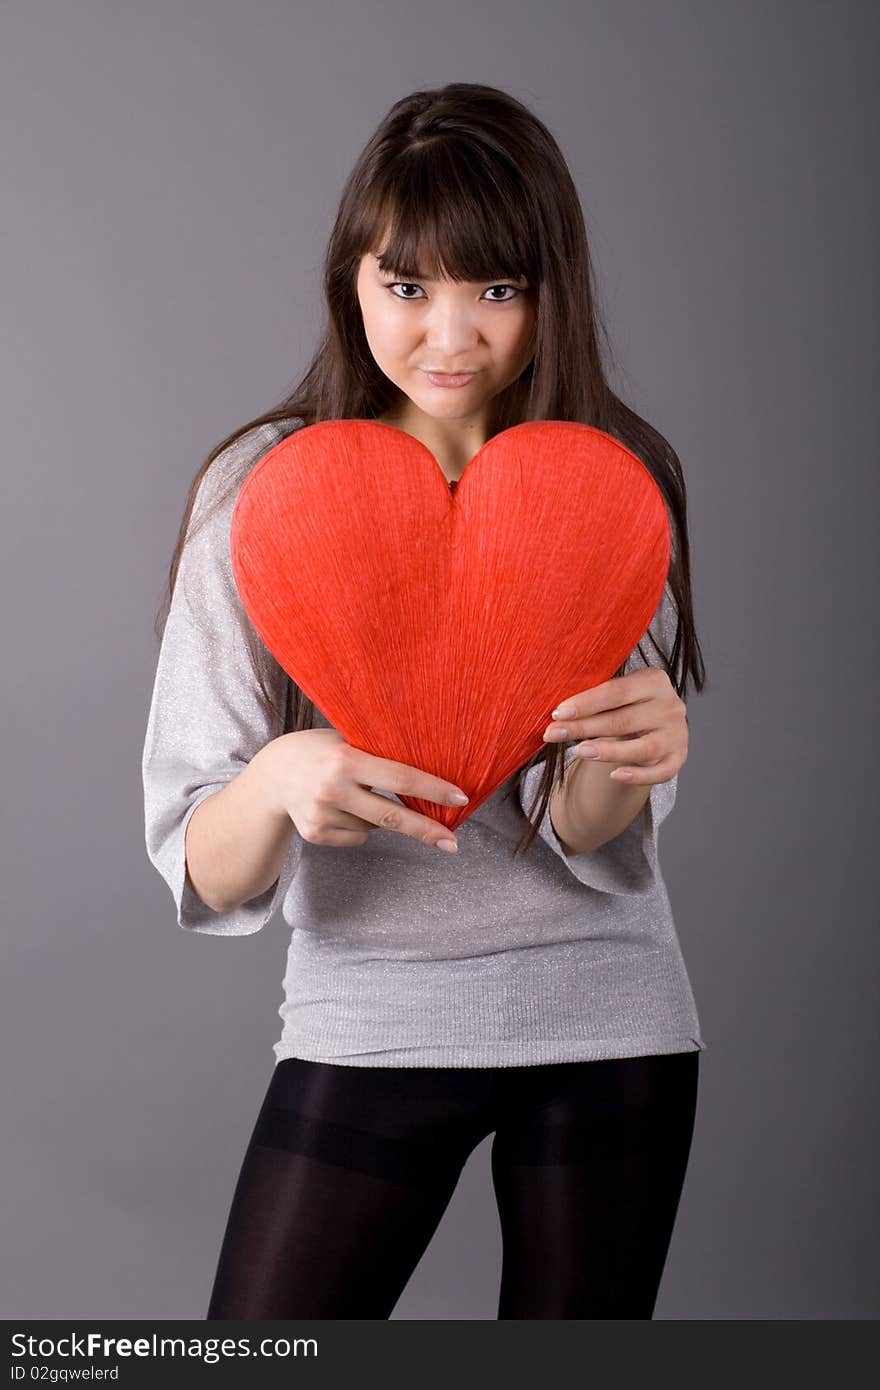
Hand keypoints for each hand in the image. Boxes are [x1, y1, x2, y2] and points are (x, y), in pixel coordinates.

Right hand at [253, 728, 468, 852]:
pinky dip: (359, 826)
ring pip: (375, 826)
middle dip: (426, 830)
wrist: (271, 776)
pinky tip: (340, 807)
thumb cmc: (318, 750)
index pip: (400, 778)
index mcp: (345, 759)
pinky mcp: (316, 834)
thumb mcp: (345, 740)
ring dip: (379, 816)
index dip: (433, 789)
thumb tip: (429, 771)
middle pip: (392, 816)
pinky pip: (358, 837)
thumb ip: (377, 754)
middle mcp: (333, 789)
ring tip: (354, 794)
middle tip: (452, 843)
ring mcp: (322, 815)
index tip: (460, 799)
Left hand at [542, 668, 687, 784]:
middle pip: (623, 720)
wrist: (653, 726)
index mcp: (654, 680)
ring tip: (579, 751)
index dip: (586, 703)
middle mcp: (671, 706)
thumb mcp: (616, 696)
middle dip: (584, 728)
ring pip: (642, 748)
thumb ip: (595, 699)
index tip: (558, 713)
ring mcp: (677, 734)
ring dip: (608, 751)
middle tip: (554, 734)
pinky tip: (614, 775)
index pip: (617, 692)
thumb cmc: (626, 706)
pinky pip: (660, 772)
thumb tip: (557, 712)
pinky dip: (638, 776)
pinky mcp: (678, 758)